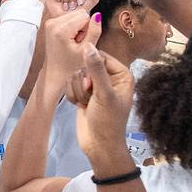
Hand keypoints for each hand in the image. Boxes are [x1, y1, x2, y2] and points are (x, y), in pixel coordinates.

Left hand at [41, 9, 100, 86]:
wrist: (56, 72)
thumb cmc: (70, 65)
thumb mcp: (86, 50)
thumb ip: (94, 31)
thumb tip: (98, 15)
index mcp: (61, 30)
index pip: (85, 16)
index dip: (87, 29)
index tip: (80, 41)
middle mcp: (53, 23)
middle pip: (79, 13)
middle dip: (82, 26)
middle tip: (77, 42)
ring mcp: (50, 22)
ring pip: (74, 14)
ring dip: (77, 26)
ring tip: (72, 41)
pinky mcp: (50, 23)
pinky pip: (68, 17)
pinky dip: (71, 27)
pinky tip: (68, 39)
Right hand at [70, 46, 135, 166]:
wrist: (98, 146)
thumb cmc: (107, 122)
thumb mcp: (104, 94)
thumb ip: (96, 69)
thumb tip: (88, 45)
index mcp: (121, 75)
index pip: (100, 56)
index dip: (91, 68)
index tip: (90, 84)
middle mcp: (109, 78)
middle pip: (86, 65)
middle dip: (83, 82)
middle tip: (90, 97)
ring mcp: (95, 86)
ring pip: (76, 75)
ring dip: (77, 91)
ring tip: (86, 104)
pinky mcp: (83, 94)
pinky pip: (70, 84)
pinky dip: (72, 95)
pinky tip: (80, 106)